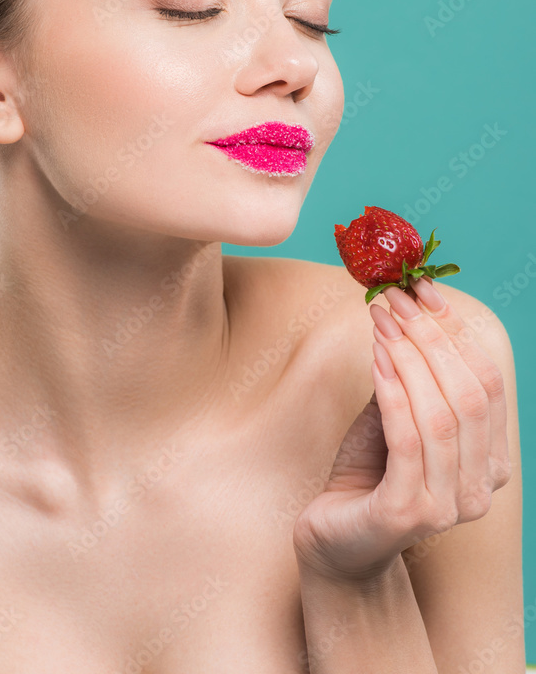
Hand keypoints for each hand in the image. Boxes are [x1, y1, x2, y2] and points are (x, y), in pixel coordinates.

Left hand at [292, 276, 511, 583]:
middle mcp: (483, 488)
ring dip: (409, 357)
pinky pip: (408, 439)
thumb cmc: (368, 472)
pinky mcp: (409, 513)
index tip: (424, 290)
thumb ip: (414, 377)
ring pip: (442, 415)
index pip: (488, 383)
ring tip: (381, 322)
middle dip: (432, 338)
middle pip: (470, 395)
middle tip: (396, 300)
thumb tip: (412, 309)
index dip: (458, 332)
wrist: (335, 538)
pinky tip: (374, 358)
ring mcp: (450, 505)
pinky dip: (392, 392)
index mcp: (492, 461)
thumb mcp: (397, 415)